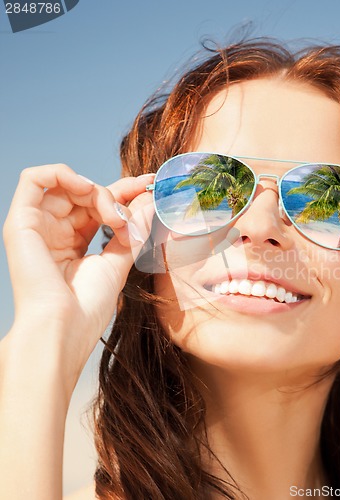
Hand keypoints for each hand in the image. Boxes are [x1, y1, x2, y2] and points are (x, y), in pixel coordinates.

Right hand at [3, 163, 153, 385]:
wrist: (64, 328)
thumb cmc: (88, 305)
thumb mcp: (119, 260)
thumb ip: (133, 229)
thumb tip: (151, 202)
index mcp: (74, 241)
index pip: (99, 205)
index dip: (125, 191)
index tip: (151, 185)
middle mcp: (55, 230)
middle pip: (86, 193)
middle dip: (116, 193)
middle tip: (133, 212)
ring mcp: (38, 225)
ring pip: (67, 185)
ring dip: (97, 192)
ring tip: (113, 215)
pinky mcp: (21, 222)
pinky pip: (34, 179)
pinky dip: (63, 174)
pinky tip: (87, 189)